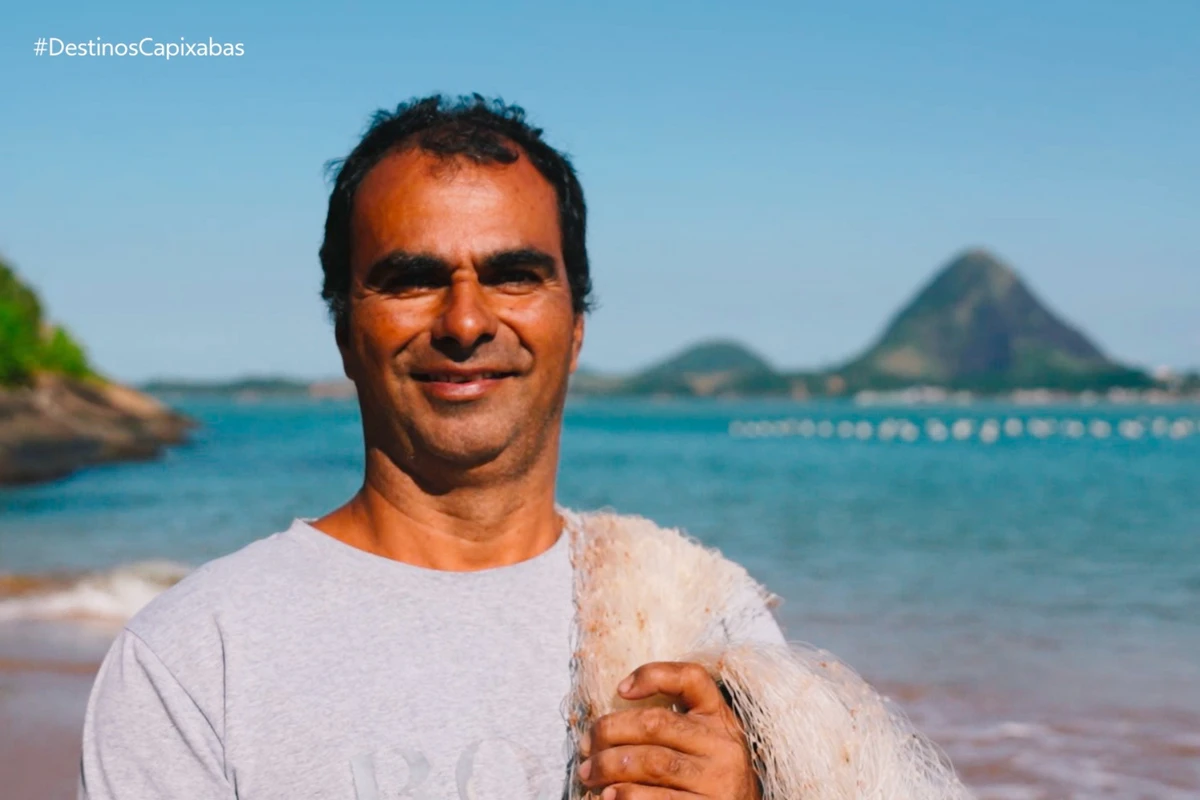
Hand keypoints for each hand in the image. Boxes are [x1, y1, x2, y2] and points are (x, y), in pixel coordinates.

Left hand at [576, 661, 759, 799]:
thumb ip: (670, 725)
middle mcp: (722, 745)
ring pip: (652, 762)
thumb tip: (604, 728)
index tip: (620, 689)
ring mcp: (717, 780)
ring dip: (610, 766)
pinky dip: (627, 796)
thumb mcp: (701, 742)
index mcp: (719, 718)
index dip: (653, 675)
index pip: (691, 678)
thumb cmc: (707, 777)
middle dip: (610, 731)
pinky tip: (609, 797)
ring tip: (588, 773)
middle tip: (585, 747)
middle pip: (656, 723)